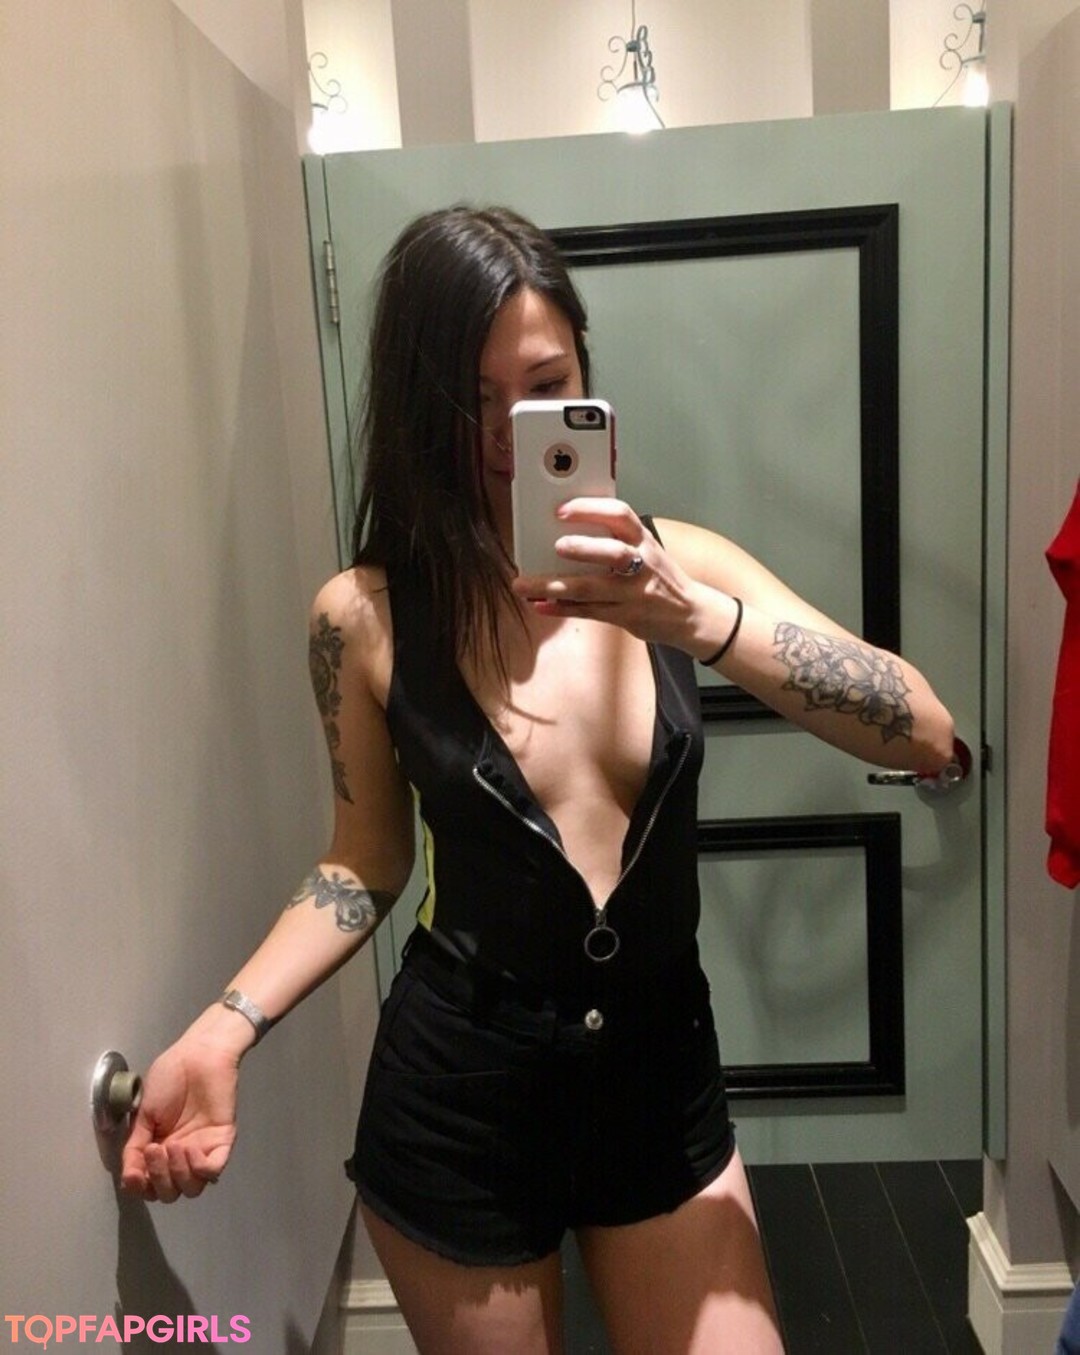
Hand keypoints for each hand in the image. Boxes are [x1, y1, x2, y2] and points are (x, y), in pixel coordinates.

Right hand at [120, 1036, 238, 1201]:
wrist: (197, 1055)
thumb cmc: (170, 1077)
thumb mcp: (143, 1115)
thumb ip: (134, 1147)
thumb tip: (128, 1178)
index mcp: (160, 1150)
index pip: (149, 1186)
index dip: (139, 1188)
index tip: (132, 1175)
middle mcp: (181, 1156)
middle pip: (170, 1193)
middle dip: (158, 1179)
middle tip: (154, 1149)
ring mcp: (203, 1150)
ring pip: (192, 1188)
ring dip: (177, 1174)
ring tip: (171, 1146)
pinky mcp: (222, 1141)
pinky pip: (213, 1171)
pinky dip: (199, 1168)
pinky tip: (189, 1148)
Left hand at [511, 498, 727, 657]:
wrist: (691, 614)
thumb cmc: (659, 577)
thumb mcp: (647, 550)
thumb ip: (616, 540)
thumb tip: (567, 530)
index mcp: (643, 541)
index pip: (621, 516)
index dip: (591, 510)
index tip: (562, 510)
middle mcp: (641, 565)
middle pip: (612, 553)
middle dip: (582, 548)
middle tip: (555, 545)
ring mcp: (633, 594)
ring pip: (591, 589)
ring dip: (554, 586)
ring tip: (524, 585)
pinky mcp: (624, 617)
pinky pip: (588, 612)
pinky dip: (561, 608)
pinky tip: (539, 605)